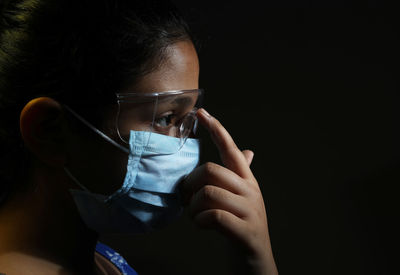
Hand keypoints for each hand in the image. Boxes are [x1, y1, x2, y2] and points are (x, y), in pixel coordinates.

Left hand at [181, 108, 277, 274]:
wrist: (256, 261)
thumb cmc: (242, 226)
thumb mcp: (243, 198)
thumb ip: (241, 175)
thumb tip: (247, 151)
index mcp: (247, 181)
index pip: (231, 149)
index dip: (217, 129)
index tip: (201, 112)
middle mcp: (251, 191)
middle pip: (211, 170)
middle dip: (191, 183)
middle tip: (186, 197)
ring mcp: (250, 211)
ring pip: (208, 193)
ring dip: (193, 207)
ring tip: (195, 215)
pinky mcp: (245, 231)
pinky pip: (213, 216)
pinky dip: (199, 221)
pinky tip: (201, 225)